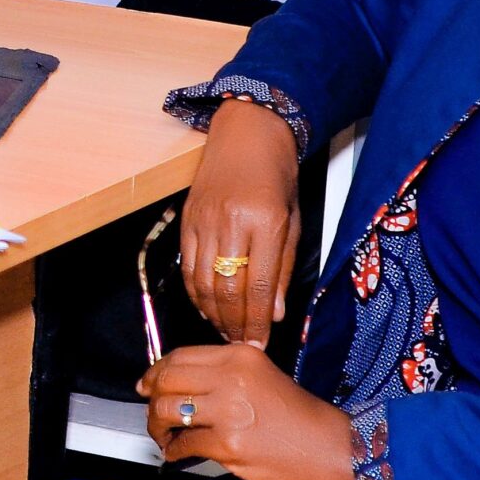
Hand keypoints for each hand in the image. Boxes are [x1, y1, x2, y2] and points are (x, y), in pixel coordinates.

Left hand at [140, 343, 357, 479]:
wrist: (332, 448)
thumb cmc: (299, 417)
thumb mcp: (261, 375)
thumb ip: (222, 372)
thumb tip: (173, 379)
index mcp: (238, 357)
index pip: (178, 356)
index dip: (155, 371)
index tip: (147, 384)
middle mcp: (231, 378)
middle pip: (166, 381)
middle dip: (151, 399)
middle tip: (153, 413)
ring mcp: (229, 412)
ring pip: (166, 411)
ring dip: (157, 427)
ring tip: (165, 436)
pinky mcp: (229, 445)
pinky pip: (184, 445)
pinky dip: (174, 451)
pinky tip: (179, 454)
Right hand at [180, 98, 303, 345]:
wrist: (247, 135)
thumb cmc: (277, 177)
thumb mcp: (293, 222)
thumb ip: (282, 268)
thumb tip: (274, 312)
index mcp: (265, 222)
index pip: (259, 285)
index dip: (257, 322)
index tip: (260, 344)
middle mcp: (232, 222)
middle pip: (228, 288)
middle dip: (234, 323)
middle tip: (241, 344)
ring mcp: (204, 219)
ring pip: (203, 280)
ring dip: (213, 313)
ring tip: (224, 330)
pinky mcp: (187, 217)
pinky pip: (186, 264)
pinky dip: (194, 291)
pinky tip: (205, 305)